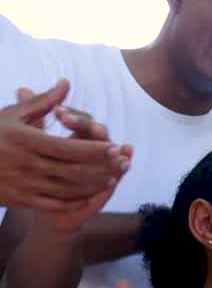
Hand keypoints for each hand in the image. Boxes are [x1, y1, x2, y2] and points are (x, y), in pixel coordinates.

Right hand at [0, 79, 130, 213]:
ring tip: (112, 179)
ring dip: (93, 186)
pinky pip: (54, 204)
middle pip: (73, 171)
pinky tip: (90, 196)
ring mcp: (23, 184)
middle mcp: (25, 164)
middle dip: (102, 169)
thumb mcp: (13, 115)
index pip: (69, 148)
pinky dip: (75, 202)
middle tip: (122, 164)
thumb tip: (66, 83)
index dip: (96, 150)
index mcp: (25, 141)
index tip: (116, 146)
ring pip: (67, 190)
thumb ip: (43, 102)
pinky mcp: (21, 200)